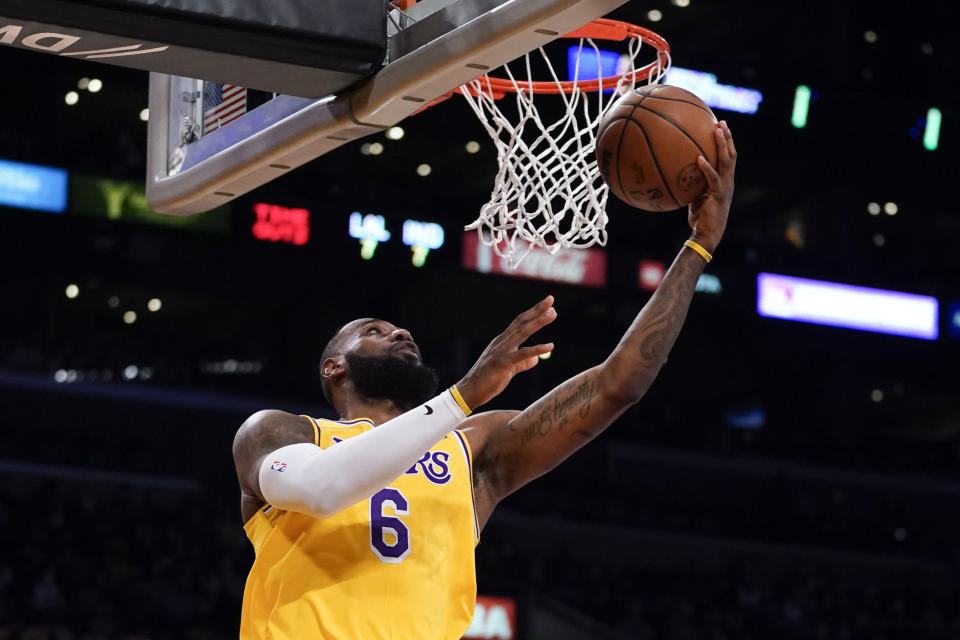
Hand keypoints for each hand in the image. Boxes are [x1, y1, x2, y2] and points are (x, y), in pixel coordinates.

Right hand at [456, 296, 556, 409]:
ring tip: (553, 313)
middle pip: (522, 322)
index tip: (547, 304)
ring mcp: (501, 351)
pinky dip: (537, 349)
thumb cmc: (488, 380)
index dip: (533, 312)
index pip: (519, 323)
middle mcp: (501, 342)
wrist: (470, 391)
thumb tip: (536, 359)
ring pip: (522, 332)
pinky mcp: (503, 363)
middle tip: (551, 299)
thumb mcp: (509, 369)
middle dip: (537, 310)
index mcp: (502, 341)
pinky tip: (550, 345)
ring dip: (538, 322)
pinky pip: (523, 354)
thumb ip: (522, 363)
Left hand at [688, 121, 736, 252]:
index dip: (726, 143)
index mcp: (724, 181)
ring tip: (717, 131)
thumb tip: (678, 172)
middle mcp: (728, 181)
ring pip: (726, 162)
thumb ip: (692, 184)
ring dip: (722, 145)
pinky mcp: (718, 195)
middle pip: (731, 154)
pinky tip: (698, 158)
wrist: (708, 234)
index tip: (720, 127)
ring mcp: (725, 187)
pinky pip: (712, 178)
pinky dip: (706, 168)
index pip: (728, 158)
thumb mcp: (696, 197)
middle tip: (721, 122)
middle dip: (727, 137)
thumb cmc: (700, 218)